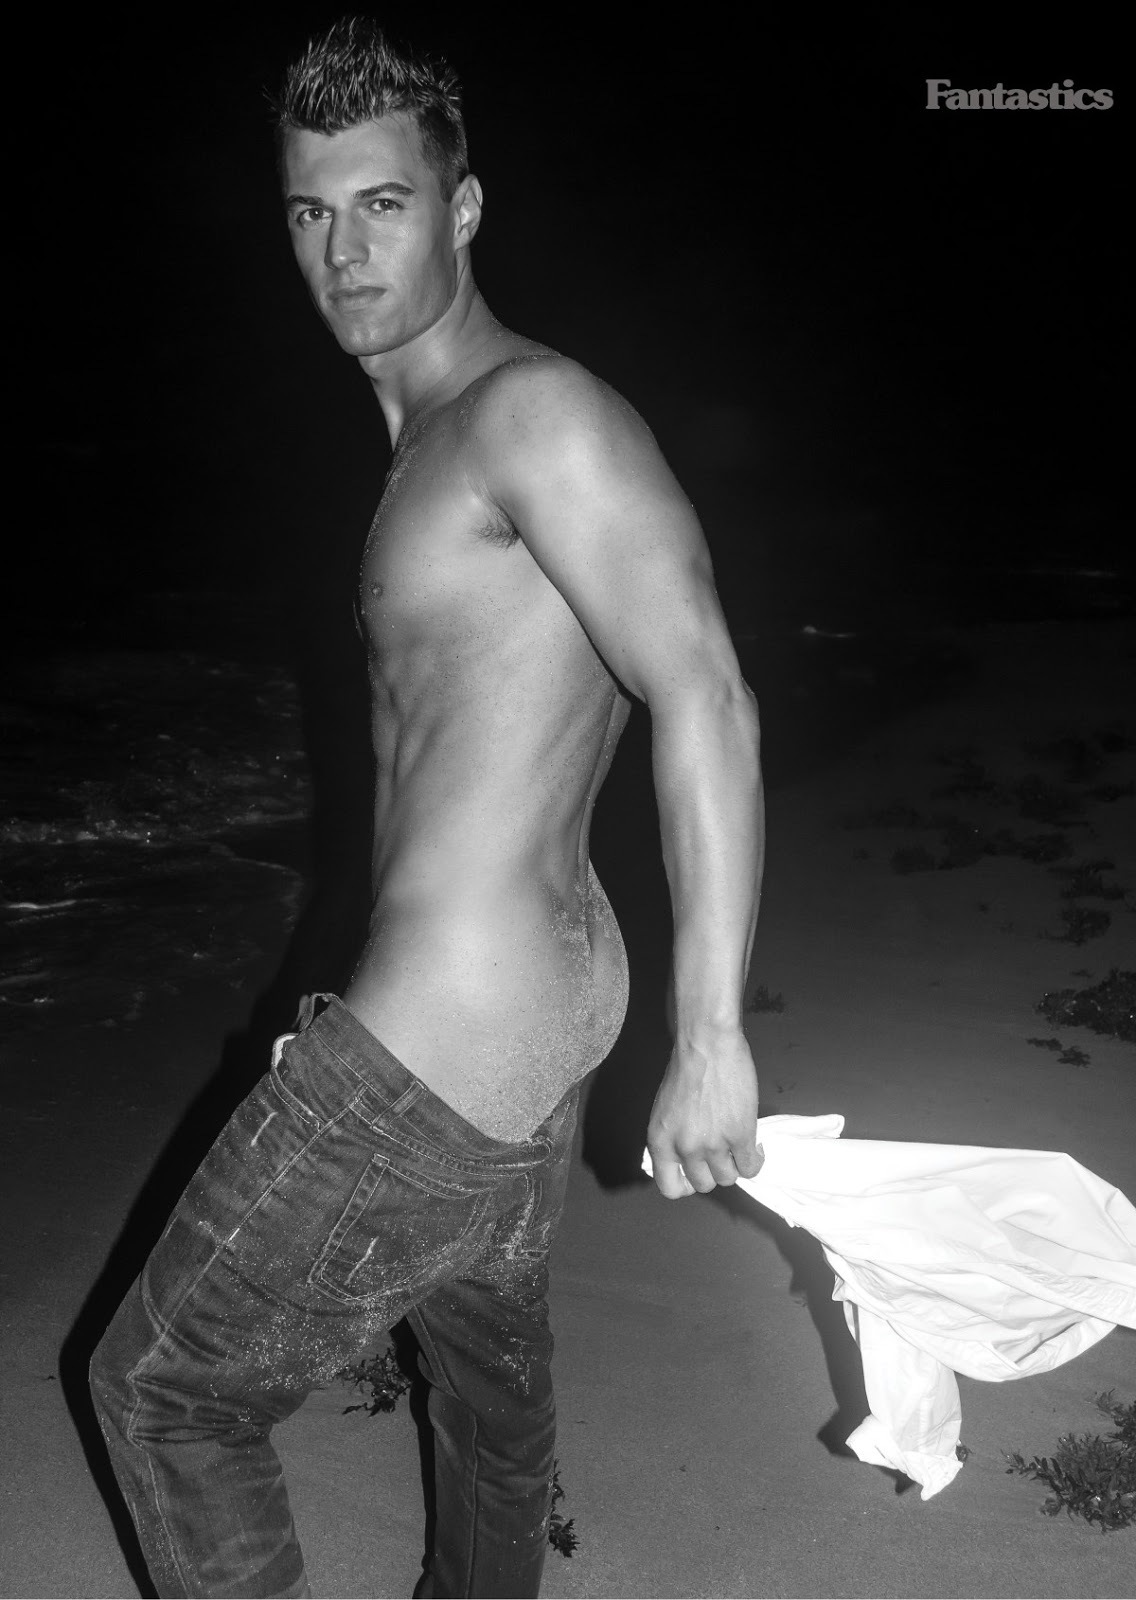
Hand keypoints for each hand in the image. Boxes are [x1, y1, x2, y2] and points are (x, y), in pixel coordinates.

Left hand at [646, 1027, 761, 1197]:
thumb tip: (688, 1157)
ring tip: (738, 1145)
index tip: (697, 1172)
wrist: (707, 1045)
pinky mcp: (740, 1136)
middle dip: (713, 1170)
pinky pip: (750, 1167)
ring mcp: (713, 1144)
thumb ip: (673, 1137)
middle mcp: (684, 1148)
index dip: (686, 1184)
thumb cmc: (686, 1068)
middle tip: (721, 1152)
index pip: (669, 1187)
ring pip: (728, 1178)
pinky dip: (755, 1160)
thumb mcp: (666, 1110)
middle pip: (703, 1184)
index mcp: (660, 1141)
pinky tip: (755, 1146)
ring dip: (734, 1164)